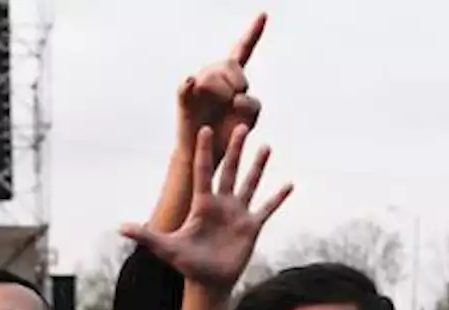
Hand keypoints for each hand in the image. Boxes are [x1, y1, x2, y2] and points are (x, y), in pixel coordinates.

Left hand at [121, 125, 291, 293]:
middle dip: (235, 150)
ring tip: (266, 146)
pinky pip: (267, 209)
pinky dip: (278, 198)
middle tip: (242, 126)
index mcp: (202, 204)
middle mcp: (221, 204)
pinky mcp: (251, 227)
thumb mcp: (165, 248)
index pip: (202, 172)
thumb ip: (145, 235)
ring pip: (249, 184)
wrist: (207, 282)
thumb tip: (119, 228)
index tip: (205, 129)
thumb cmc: (186, 264)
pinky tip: (289, 184)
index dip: (203, 151)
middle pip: (229, 171)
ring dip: (258, 166)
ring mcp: (237, 214)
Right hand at [176, 15, 265, 162]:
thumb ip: (252, 105)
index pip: (242, 51)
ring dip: (224, 90)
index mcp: (231, 78)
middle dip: (238, 79)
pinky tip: (191, 82)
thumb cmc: (227, 135)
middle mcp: (213, 77)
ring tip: (223, 106)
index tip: (264, 14)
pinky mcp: (184, 101)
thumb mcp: (249, 120)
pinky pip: (185, 88)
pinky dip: (188, 85)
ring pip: (213, 75)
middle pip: (229, 63)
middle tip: (238, 96)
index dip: (253, 33)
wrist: (207, 155)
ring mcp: (197, 87)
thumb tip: (236, 96)